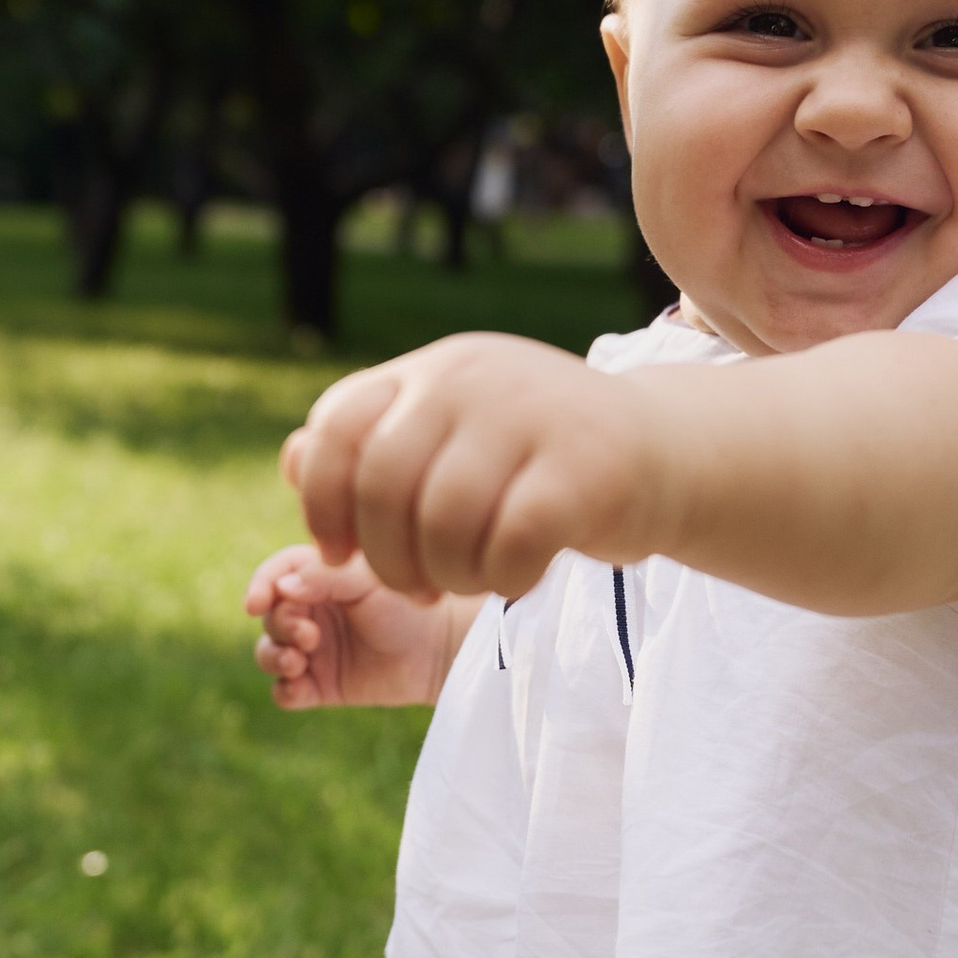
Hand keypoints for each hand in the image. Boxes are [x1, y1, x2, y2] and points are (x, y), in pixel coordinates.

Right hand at [245, 543, 464, 708]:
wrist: (436, 652)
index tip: (256, 604)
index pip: (274, 576)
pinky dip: (285, 690)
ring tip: (298, 661)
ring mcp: (311, 651)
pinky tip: (301, 686)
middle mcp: (309, 613)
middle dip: (281, 626)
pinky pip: (285, 692)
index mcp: (316, 579)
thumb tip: (281, 589)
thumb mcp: (366, 582)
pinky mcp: (319, 687)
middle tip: (310, 636)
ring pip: (268, 654)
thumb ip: (324, 578)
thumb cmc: (406, 606)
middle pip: (269, 618)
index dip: (259, 587)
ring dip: (274, 657)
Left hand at [282, 333, 647, 601]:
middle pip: (384, 485)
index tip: (339, 552)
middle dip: (388, 558)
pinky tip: (518, 574)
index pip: (336, 427)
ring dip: (449, 574)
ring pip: (444, 521)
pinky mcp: (584, 466)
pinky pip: (509, 543)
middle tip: (417, 587)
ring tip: (471, 579)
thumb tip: (292, 461)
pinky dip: (504, 577)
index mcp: (432, 370)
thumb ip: (376, 448)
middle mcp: (473, 378)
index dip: (322, 502)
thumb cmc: (538, 461)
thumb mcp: (452, 438)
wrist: (664, 453)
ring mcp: (530, 415)